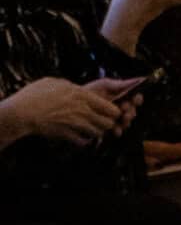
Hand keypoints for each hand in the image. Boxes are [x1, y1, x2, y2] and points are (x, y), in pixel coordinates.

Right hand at [1, 74, 139, 146]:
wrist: (23, 112)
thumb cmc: (36, 94)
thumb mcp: (56, 83)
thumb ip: (71, 87)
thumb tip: (76, 88)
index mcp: (82, 96)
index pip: (111, 108)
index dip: (113, 111)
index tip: (109, 111)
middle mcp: (83, 111)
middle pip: (108, 123)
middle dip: (108, 123)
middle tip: (101, 121)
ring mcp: (76, 125)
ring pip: (98, 133)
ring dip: (96, 132)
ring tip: (89, 128)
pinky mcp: (67, 136)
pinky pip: (84, 142)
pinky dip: (83, 141)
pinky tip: (78, 136)